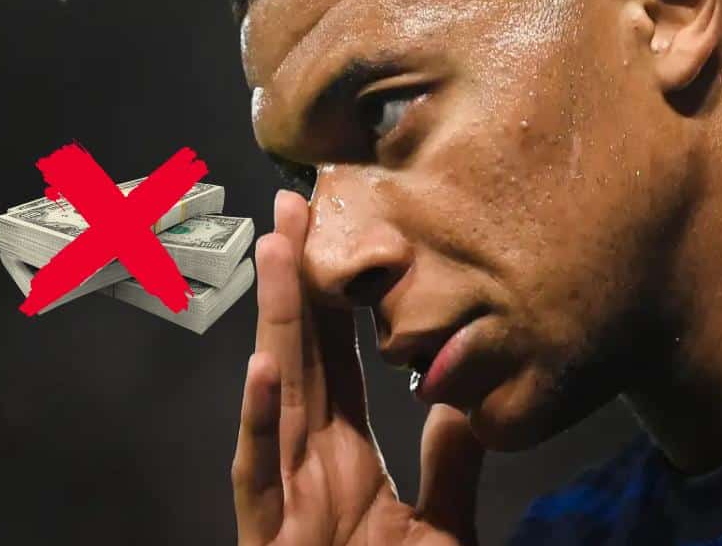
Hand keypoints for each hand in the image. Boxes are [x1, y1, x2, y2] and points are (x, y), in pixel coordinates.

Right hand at [232, 190, 484, 545]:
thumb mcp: (438, 532)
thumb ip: (448, 469)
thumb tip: (460, 403)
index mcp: (341, 456)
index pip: (333, 361)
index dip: (332, 299)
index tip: (330, 237)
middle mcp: (306, 462)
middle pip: (301, 356)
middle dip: (296, 282)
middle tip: (293, 207)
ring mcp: (283, 497)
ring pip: (276, 395)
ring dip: (276, 324)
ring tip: (278, 255)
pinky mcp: (271, 536)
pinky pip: (262, 474)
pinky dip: (261, 421)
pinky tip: (265, 368)